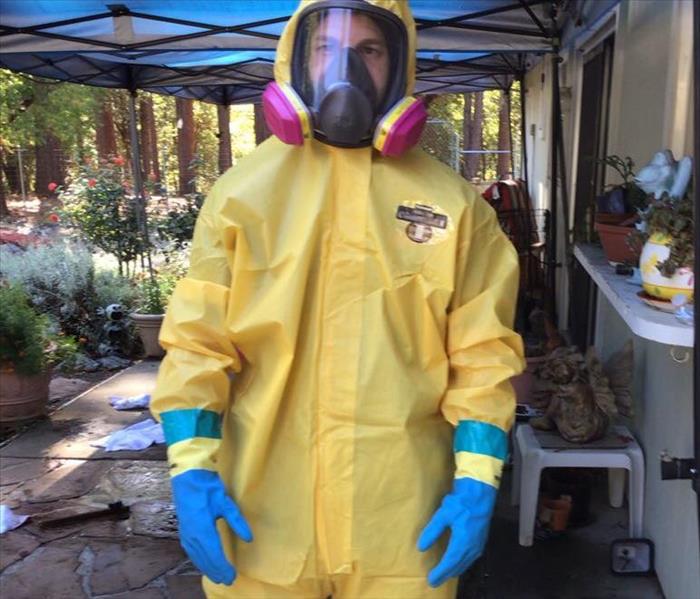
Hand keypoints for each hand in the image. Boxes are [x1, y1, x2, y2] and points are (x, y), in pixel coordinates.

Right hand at [171, 469, 252, 584]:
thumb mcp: (225, 503)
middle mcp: (192, 535)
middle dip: (216, 571)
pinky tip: (203, 563)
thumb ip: (237, 521)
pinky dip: (198, 560)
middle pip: (205, 559)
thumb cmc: (208, 488)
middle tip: (228, 580)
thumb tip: (249, 538)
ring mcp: (186, 533)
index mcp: (202, 529)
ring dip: (207, 568)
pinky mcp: (183, 530)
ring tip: (217, 576)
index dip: (223, 567)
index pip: (214, 554)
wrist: (188, 476)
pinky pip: (191, 551)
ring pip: (197, 557)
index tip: (232, 576)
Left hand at [417, 477, 496, 586]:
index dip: (440, 572)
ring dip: (454, 570)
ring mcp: (478, 544)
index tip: (431, 580)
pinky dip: (462, 564)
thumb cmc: (461, 502)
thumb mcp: (443, 514)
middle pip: (458, 566)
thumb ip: (432, 531)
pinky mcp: (481, 540)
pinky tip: (458, 563)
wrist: (480, 493)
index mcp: (463, 542)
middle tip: (434, 581)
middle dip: (446, 574)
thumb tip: (421, 547)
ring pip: (465, 563)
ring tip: (444, 575)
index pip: (450, 562)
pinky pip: (471, 558)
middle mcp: (472, 547)